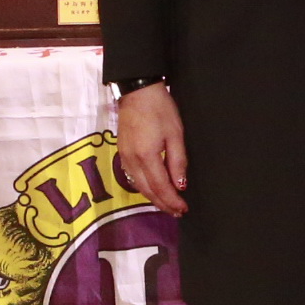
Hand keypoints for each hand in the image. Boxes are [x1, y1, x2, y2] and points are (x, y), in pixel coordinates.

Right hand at [115, 83, 188, 212]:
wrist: (137, 92)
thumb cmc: (160, 109)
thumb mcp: (175, 134)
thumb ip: (177, 161)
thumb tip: (180, 185)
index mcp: (147, 156)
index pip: (161, 187)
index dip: (172, 201)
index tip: (183, 209)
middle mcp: (132, 161)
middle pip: (148, 191)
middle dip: (163, 204)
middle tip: (177, 213)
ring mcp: (124, 157)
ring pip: (138, 186)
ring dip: (153, 198)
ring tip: (167, 205)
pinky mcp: (122, 153)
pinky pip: (133, 178)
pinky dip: (144, 188)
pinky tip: (153, 189)